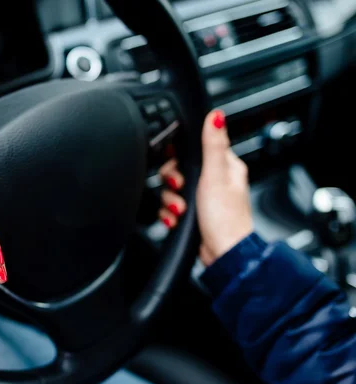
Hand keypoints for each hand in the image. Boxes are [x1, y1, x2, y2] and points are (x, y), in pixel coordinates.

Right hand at [158, 110, 252, 265]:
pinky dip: (170, 213)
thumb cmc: (226, 219)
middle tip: (180, 189)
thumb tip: (215, 115)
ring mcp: (203, 198)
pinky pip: (172, 206)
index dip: (179, 157)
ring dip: (171, 200)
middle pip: (178, 169)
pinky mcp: (194, 213)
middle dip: (173, 183)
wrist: (223, 254)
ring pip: (173, 189)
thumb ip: (213, 145)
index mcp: (225, 166)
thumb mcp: (215, 176)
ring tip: (180, 209)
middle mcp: (215, 180)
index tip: (178, 170)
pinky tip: (176, 218)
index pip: (194, 149)